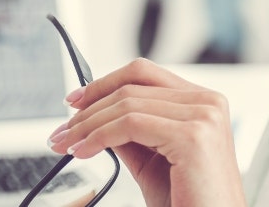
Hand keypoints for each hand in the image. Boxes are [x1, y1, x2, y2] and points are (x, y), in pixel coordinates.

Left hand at [48, 59, 244, 206]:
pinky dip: (99, 137)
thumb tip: (95, 116)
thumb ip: (130, 134)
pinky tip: (84, 152)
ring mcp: (203, 116)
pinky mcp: (192, 136)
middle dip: (88, 108)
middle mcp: (208, 102)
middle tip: (61, 131)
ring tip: (66, 145)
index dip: (105, 83)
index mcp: (203, 102)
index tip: (75, 101)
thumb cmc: (188, 204)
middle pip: (132, 86)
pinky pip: (130, 125)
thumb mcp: (151, 162)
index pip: (144, 74)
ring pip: (126, 105)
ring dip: (87, 125)